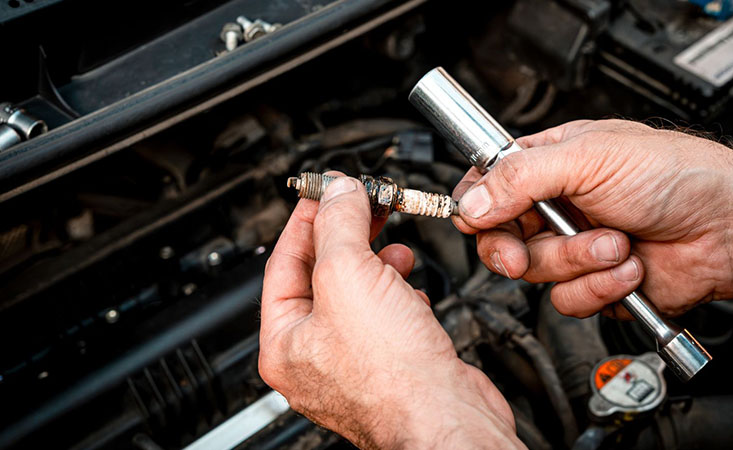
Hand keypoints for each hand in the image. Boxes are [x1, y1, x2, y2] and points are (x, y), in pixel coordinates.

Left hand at [259, 175, 522, 448]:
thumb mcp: (349, 276)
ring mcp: (355, 363)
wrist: (449, 418)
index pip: (283, 264)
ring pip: (358, 295)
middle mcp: (315, 358)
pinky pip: (386, 316)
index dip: (307, 220)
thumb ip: (339, 225)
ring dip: (376, 263)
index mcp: (285, 343)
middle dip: (347, 237)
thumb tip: (338, 193)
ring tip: (393, 248)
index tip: (327, 192)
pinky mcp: (393, 365)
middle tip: (364, 206)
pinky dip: (398, 294)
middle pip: (322, 277)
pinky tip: (411, 289)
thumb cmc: (393, 377)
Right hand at [452, 119, 732, 317]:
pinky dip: (598, 286)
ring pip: (534, 272)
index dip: (475, 205)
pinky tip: (628, 265)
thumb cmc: (675, 175)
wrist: (727, 228)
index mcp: (549, 164)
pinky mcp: (591, 284)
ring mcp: (572, 247)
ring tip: (615, 241)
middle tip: (520, 254)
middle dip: (513, 249)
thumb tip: (473, 202)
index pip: (488, 184)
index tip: (475, 220)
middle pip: (499, 238)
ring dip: (575, 261)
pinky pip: (566, 299)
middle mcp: (555, 207)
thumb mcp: (589, 158)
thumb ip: (520, 178)